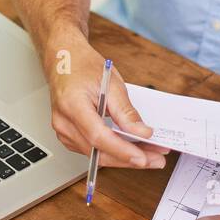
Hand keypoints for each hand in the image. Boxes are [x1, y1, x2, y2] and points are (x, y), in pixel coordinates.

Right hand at [42, 27, 169, 168]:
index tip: (142, 158)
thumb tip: (142, 132)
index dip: (121, 150)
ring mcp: (63, 131)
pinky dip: (112, 151)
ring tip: (149, 153)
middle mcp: (64, 122)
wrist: (64, 60)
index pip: (98, 136)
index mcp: (72, 105)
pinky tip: (129, 148)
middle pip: (98, 151)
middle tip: (156, 159)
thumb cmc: (83, 66)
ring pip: (96, 155)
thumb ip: (126, 111)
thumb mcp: (111, 83)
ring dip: (123, 157)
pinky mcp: (68, 135)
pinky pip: (92, 150)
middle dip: (129, 159)